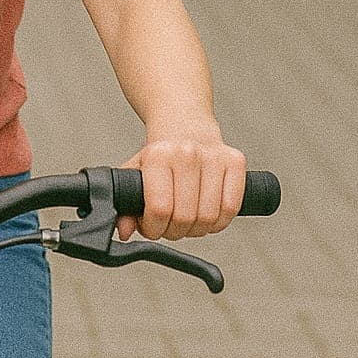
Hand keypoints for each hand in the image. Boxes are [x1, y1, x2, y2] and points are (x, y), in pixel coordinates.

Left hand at [116, 131, 245, 241]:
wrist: (183, 125)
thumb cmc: (160, 154)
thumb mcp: (135, 172)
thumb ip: (125, 202)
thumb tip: (122, 230)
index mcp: (158, 155)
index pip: (160, 208)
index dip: (154, 228)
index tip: (151, 227)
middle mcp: (187, 153)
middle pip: (185, 218)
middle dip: (174, 231)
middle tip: (168, 225)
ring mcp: (213, 157)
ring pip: (209, 218)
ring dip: (196, 230)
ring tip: (186, 220)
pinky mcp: (235, 161)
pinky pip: (231, 209)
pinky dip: (218, 222)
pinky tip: (206, 215)